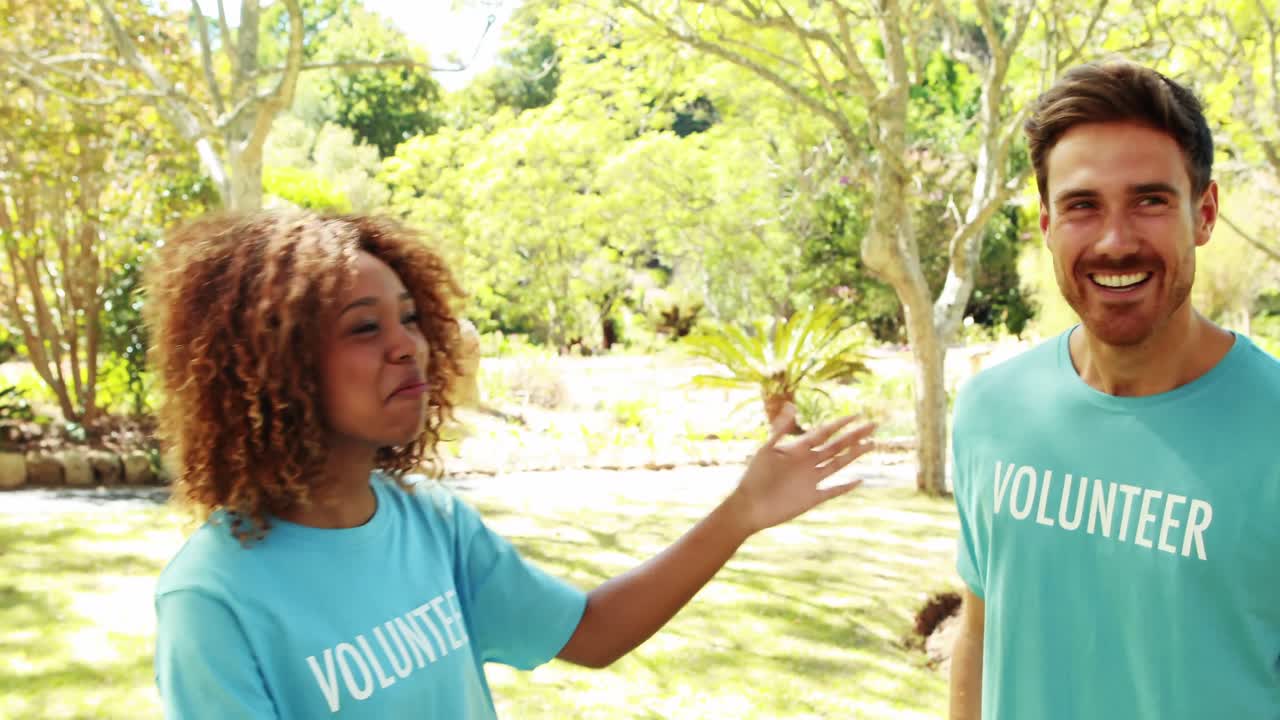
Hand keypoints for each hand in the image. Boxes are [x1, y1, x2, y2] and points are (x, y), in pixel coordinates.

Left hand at [727, 404, 875, 534]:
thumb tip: (792, 406)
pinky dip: (846, 486)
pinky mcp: (812, 498)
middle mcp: (808, 462)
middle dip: (855, 435)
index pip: (824, 433)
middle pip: (836, 446)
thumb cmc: (754, 476)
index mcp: (798, 449)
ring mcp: (812, 480)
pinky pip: (833, 491)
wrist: (748, 506)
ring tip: (872, 444)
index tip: (857, 415)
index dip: (840, 424)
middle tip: (874, 424)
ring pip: (838, 464)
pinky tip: (860, 480)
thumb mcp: (766, 449)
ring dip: (854, 455)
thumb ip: (781, 429)